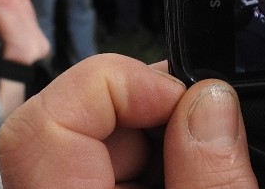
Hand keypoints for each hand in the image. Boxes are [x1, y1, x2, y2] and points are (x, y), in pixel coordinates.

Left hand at [0, 55, 257, 187]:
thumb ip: (215, 181)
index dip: (120, 84)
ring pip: (83, 148)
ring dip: (150, 143)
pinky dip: (144, 167)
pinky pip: (91, 172)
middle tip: (209, 131)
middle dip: (148, 111)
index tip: (184, 96)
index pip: (49, 120)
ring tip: (203, 166)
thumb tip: (211, 102)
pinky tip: (183, 181)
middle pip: (70, 123)